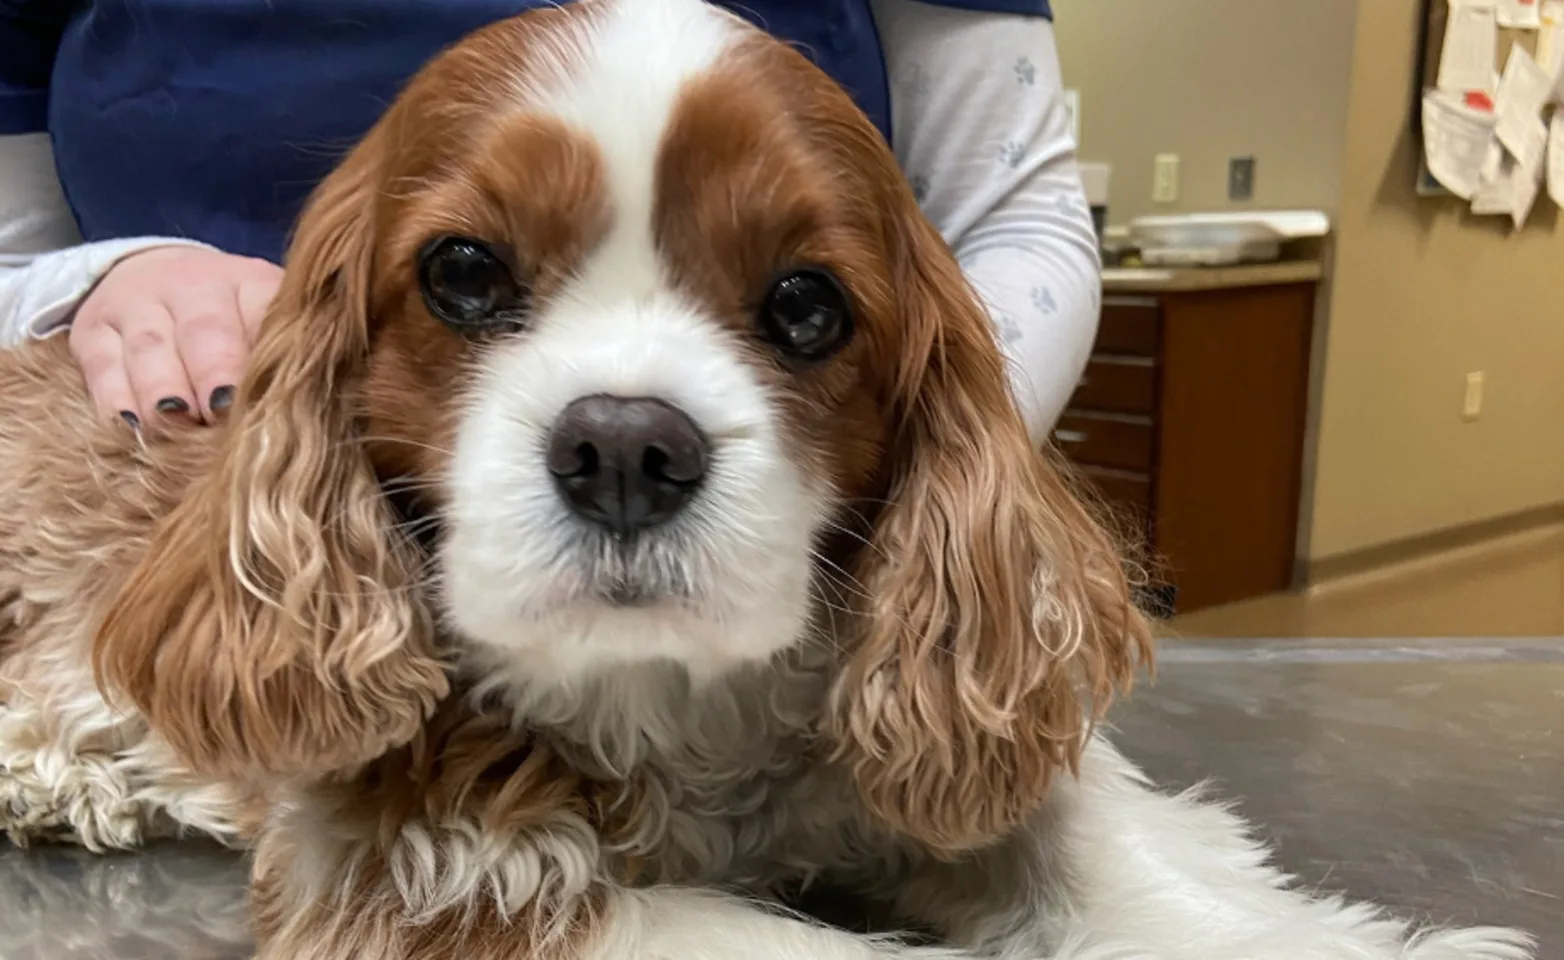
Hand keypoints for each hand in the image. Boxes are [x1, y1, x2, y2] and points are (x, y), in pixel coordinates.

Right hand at [70, 246, 282, 425]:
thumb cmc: (231, 322)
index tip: (274, 393)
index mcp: (250, 282)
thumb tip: (312, 414)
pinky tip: (135, 429)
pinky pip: (102, 366)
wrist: (153, 281)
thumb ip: (287, 358)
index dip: (266, 355)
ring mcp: (136, 304)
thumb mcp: (264, 323)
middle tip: (222, 414)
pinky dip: (117, 400)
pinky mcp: (92, 330)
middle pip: (205, 329)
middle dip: (214, 374)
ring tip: (179, 424)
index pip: (264, 311)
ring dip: (165, 390)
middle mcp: (192, 284)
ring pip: (150, 347)